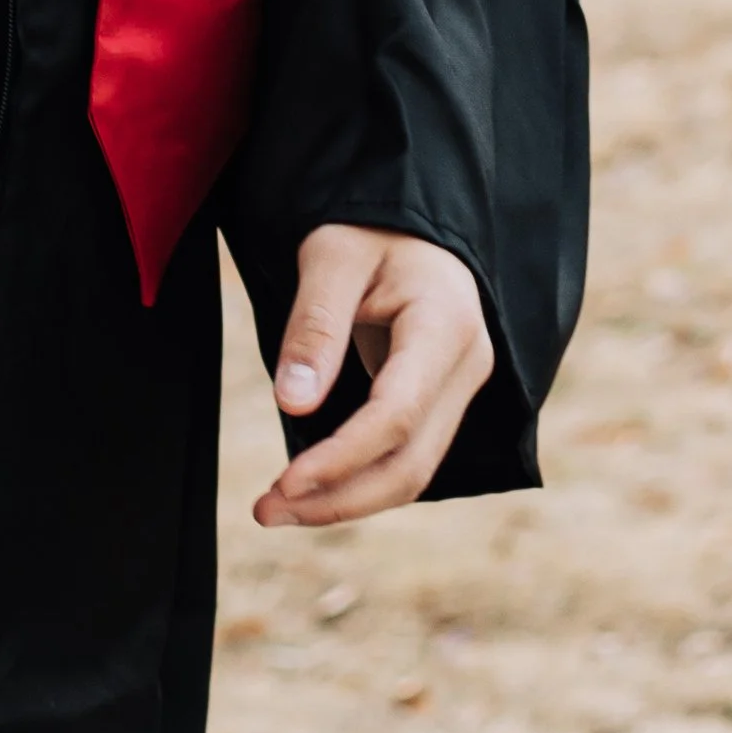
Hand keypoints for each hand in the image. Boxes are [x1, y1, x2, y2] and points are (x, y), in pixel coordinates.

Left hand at [252, 224, 490, 528]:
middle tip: (264, 512)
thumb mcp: (331, 256)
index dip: (342, 458)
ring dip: (346, 500)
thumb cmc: (368, 227)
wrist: (411, 220)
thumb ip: (314, 326)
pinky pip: (407, 456)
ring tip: (275, 508)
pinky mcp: (442, 401)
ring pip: (413, 472)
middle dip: (339, 498)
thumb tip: (293, 407)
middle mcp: (467, 365)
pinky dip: (359, 480)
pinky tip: (311, 488)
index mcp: (445, 324)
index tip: (284, 483)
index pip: (397, 414)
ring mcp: (462, 388)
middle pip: (411, 462)